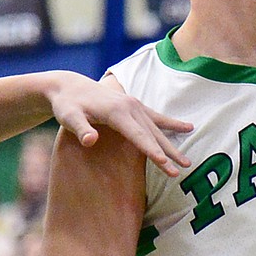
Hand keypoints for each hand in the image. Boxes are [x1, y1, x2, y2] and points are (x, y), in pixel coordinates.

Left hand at [47, 72, 191, 176]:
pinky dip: (172, 124)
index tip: (164, 163)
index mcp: (116, 112)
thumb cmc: (67, 105)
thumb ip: (80, 129)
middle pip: (152, 134)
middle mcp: (130, 106)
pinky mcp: (134, 105)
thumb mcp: (68, 117)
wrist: (69, 87)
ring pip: (157, 128)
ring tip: (187, 162)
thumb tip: (91, 141)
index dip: (151, 150)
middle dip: (168, 153)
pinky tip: (188, 127)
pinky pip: (156, 117)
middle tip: (182, 169)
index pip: (137, 135)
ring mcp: (134, 105)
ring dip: (172, 145)